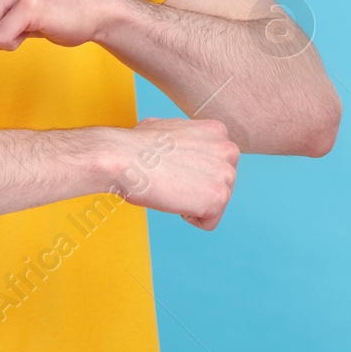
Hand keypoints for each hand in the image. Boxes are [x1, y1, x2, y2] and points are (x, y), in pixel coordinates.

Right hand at [106, 117, 239, 230]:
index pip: (216, 166)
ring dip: (192, 203)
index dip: (191, 172)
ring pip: (215, 205)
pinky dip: (189, 218)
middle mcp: (228, 149)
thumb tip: (186, 146)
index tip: (172, 166)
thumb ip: (190, 138)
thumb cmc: (136, 145)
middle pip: (220, 186)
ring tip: (171, 186)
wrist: (122, 157)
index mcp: (218, 132)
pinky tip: (172, 199)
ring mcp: (226, 174)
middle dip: (196, 188)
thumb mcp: (171, 128)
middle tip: (171, 178)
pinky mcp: (218, 197)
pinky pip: (208, 222)